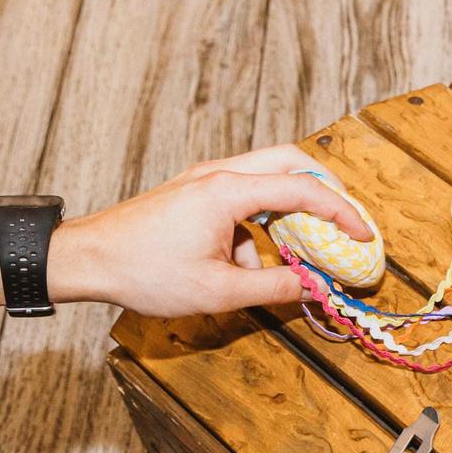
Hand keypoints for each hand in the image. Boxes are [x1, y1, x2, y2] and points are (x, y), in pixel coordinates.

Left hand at [47, 145, 373, 317]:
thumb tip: (313, 288)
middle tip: (346, 220)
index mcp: (228, 191)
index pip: (303, 189)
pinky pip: (243, 197)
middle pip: (290, 160)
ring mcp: (204, 179)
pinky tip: (248, 264)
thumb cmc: (143, 271)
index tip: (364, 235)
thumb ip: (273, 289)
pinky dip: (259, 224)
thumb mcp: (217, 292)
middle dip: (325, 189)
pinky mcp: (195, 192)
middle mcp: (219, 174)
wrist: (88, 258)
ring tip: (295, 254)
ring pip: (267, 178)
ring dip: (288, 211)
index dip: (342, 212)